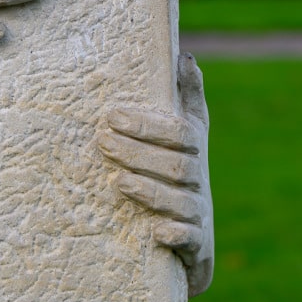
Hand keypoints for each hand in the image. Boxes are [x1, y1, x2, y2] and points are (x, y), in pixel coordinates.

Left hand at [99, 53, 213, 296]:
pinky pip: (189, 239)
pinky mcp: (197, 246)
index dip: (148, 123)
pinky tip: (153, 231)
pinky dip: (173, 234)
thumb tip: (184, 54)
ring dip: (148, 190)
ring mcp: (199, 213)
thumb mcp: (187, 134)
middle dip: (137, 151)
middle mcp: (200, 179)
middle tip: (102, 141)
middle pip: (175, 163)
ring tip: (117, 180)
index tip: (112, 114)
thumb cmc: (180, 175)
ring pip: (179, 200)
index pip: (180, 130)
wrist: (197, 242)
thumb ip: (186, 96)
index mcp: (195, 148)